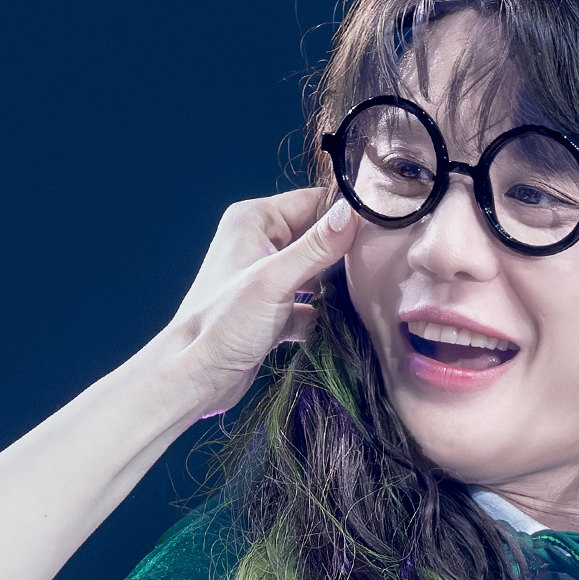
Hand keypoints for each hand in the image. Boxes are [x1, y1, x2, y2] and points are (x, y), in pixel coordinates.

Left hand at [153, 187, 360, 416]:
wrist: (195, 377)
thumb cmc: (223, 324)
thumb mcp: (275, 280)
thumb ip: (316, 247)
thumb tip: (353, 213)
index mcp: (254, 220)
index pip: (313, 202)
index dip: (347, 215)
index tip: (383, 231)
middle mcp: (259, 242)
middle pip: (318, 237)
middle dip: (347, 253)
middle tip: (381, 267)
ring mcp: (266, 278)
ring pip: (316, 272)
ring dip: (338, 286)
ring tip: (368, 294)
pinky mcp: (271, 310)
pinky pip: (309, 304)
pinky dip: (324, 314)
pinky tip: (343, 326)